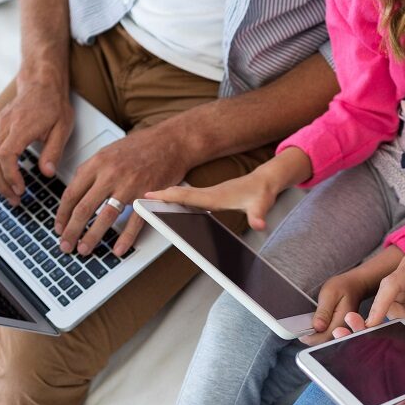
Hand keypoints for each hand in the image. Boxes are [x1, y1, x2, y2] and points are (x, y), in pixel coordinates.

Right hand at [0, 72, 73, 206]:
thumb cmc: (52, 106)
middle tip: (15, 199)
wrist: (41, 86)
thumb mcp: (62, 129)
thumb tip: (47, 173)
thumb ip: (53, 152)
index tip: (20, 190)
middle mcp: (1, 125)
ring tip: (5, 192)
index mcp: (19, 126)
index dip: (10, 176)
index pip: (5, 156)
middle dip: (1, 184)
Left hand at [55, 124, 189, 255]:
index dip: (62, 215)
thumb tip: (76, 190)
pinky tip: (117, 249)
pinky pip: (134, 221)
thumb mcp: (108, 152)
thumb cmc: (141, 146)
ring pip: (105, 217)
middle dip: (71, 231)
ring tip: (84, 249)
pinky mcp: (147, 195)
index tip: (59, 227)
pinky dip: (125, 238)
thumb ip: (91, 171)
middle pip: (83, 208)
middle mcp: (110, 174)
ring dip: (91, 237)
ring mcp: (129, 186)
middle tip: (66, 245)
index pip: (71, 194)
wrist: (171, 141)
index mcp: (97, 163)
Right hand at [146, 170, 277, 230]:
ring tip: (146, 200)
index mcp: (215, 197)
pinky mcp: (210, 197)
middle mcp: (208, 194)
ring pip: (181, 195)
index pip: (186, 196)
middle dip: (159, 195)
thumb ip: (259, 215)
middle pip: (178, 194)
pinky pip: (187, 198)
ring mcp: (208, 195)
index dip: (167, 196)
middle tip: (138, 198)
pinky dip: (175, 198)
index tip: (149, 194)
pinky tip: (169, 203)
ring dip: (165, 196)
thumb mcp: (261, 205)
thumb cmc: (262, 193)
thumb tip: (259, 224)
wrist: (265, 181)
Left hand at [300, 269, 372, 345]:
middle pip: (323, 342)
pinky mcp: (339, 330)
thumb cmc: (342, 287)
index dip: (309, 336)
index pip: (323, 338)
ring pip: (324, 340)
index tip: (299, 330)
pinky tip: (314, 323)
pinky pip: (326, 335)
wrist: (354, 285)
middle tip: (301, 326)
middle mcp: (344, 330)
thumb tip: (317, 327)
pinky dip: (318, 331)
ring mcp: (342, 331)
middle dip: (310, 336)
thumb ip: (323, 312)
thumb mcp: (330, 294)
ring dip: (313, 334)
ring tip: (307, 323)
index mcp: (343, 322)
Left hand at [328, 313, 404, 404]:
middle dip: (361, 350)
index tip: (342, 356)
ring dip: (374, 338)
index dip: (360, 375)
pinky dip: (396, 332)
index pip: (382, 390)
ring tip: (354, 321)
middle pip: (381, 368)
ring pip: (393, 354)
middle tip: (342, 329)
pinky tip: (382, 318)